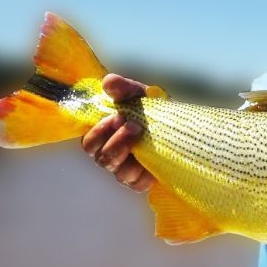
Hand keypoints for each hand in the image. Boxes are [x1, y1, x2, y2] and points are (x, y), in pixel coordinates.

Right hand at [81, 74, 155, 191]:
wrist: (176, 121)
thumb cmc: (150, 109)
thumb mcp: (137, 94)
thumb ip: (122, 88)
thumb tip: (109, 82)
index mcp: (105, 137)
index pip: (90, 144)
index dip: (99, 133)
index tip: (117, 116)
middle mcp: (112, 156)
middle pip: (102, 159)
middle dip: (117, 142)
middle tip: (134, 125)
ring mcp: (127, 170)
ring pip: (119, 173)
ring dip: (133, 156)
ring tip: (145, 138)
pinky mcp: (143, 180)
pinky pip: (138, 184)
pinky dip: (144, 173)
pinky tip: (152, 157)